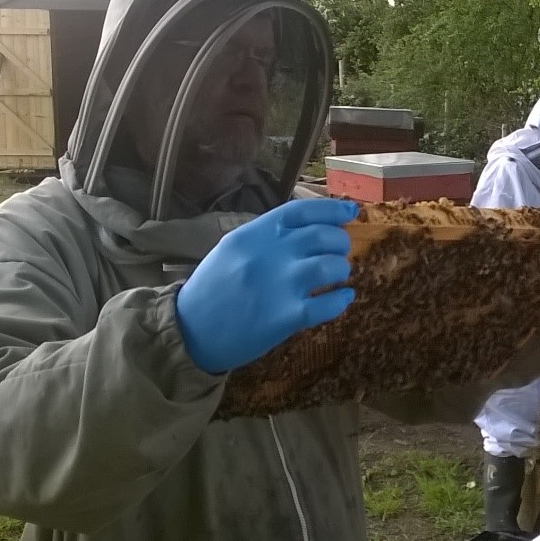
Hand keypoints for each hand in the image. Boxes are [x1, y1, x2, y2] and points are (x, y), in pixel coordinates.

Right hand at [176, 198, 356, 373]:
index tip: (350, 211)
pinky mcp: (287, 317)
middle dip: (339, 241)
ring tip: (338, 276)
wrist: (190, 331)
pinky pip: (329, 304)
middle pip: (324, 235)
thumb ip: (267, 237)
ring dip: (342, 269)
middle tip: (339, 251)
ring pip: (332, 266)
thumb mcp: (233, 249)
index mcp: (255, 234)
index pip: (302, 210)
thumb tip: (310, 226)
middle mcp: (270, 254)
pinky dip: (342, 299)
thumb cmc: (213, 288)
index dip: (332, 209)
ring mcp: (280, 285)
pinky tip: (344, 297)